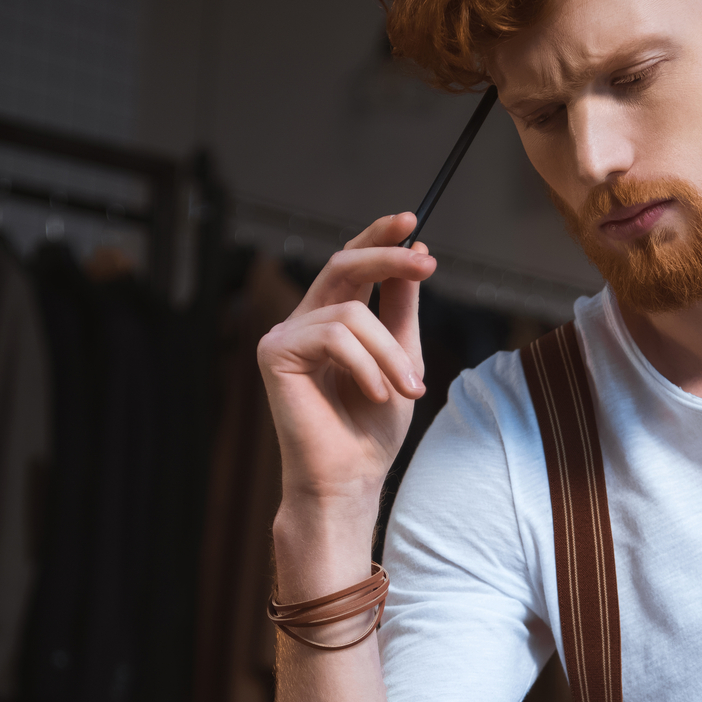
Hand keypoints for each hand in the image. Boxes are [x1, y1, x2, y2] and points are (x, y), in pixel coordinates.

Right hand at [257, 213, 435, 521]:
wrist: (350, 479)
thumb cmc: (371, 430)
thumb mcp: (401, 358)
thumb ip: (401, 308)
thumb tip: (415, 254)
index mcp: (332, 321)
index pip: (352, 265)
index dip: (379, 237)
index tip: (414, 222)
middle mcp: (303, 322)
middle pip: (343, 266)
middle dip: (388, 259)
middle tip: (427, 264)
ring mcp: (284, 336)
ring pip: (350, 315)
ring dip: (390, 353)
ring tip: (409, 389)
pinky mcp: (274, 354)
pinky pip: (333, 337)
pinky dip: (366, 366)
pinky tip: (377, 395)